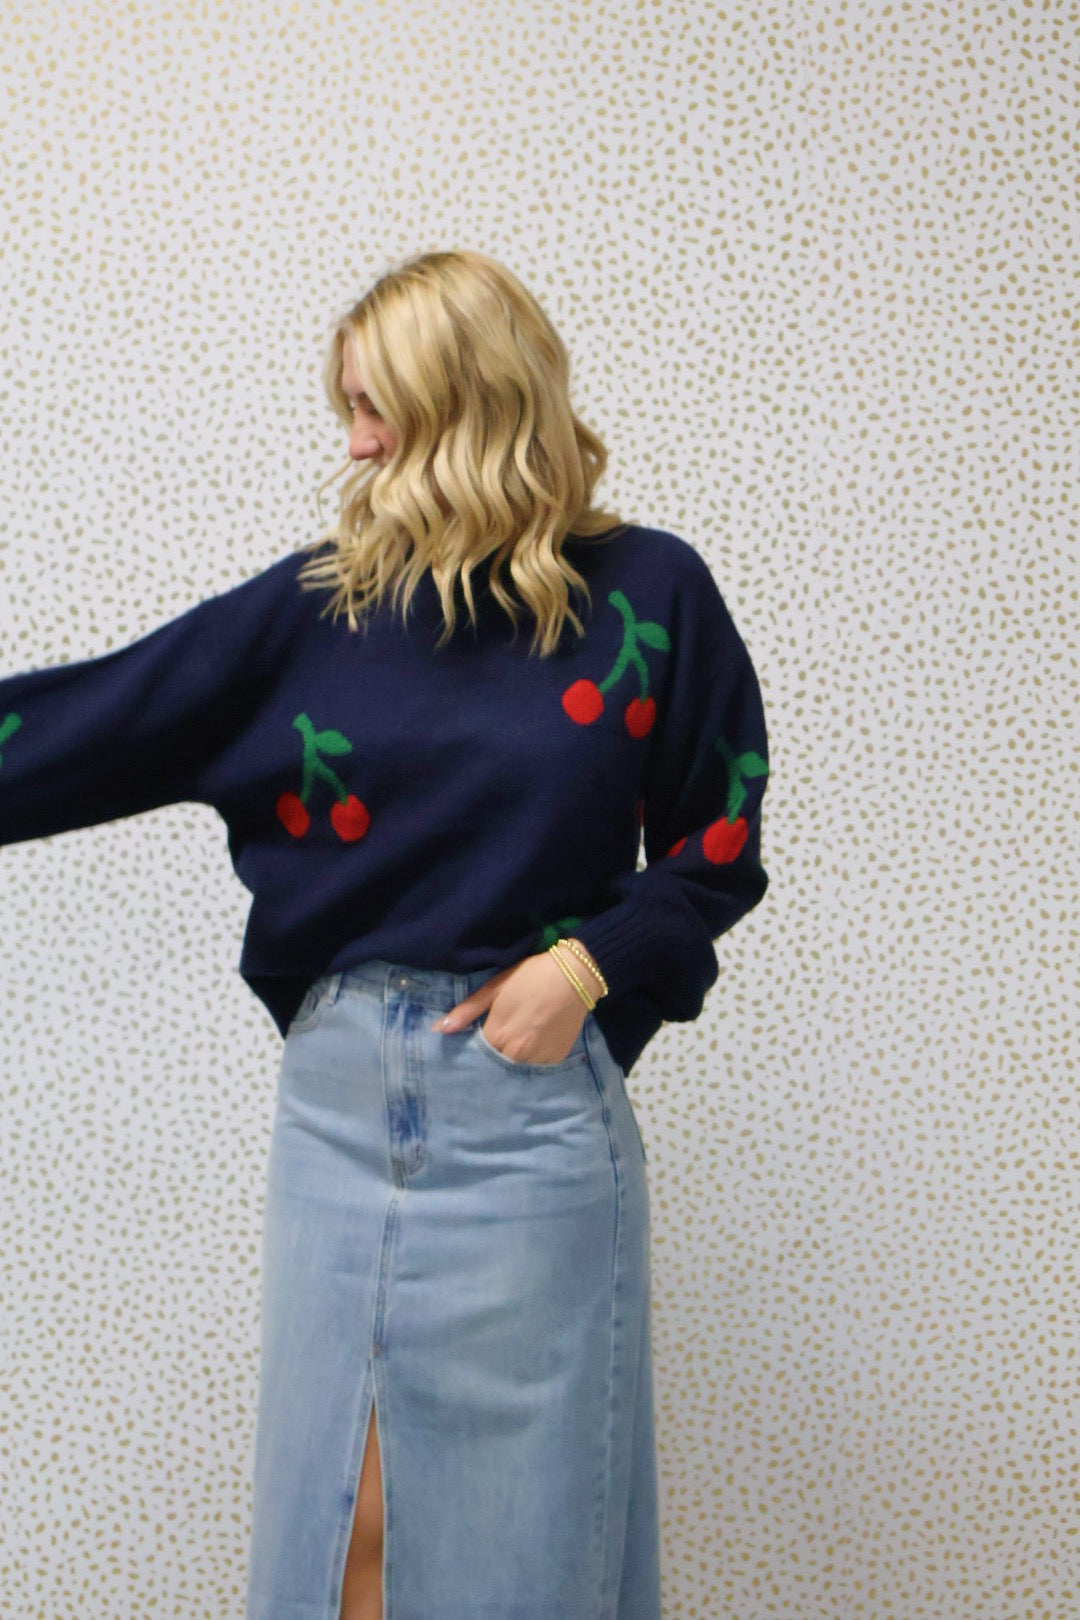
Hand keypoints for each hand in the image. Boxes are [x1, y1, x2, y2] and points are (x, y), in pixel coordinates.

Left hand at [429, 950, 588, 1064]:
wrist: (575, 976)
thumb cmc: (530, 977)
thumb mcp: (494, 988)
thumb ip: (466, 1011)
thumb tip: (438, 1029)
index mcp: (497, 1037)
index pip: (475, 1055)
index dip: (474, 1046)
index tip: (477, 1037)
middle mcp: (517, 1055)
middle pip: (496, 1063)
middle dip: (494, 1053)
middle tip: (500, 1035)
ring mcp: (539, 1060)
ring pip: (518, 1066)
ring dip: (515, 1055)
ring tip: (521, 1035)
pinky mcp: (557, 1059)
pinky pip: (539, 1064)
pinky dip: (535, 1055)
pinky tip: (538, 1037)